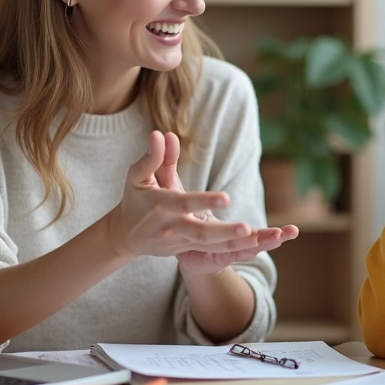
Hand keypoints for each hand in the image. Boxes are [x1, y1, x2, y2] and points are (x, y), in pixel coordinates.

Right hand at [106, 131, 260, 258]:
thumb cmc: (134, 199)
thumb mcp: (137, 176)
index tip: (227, 198)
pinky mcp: (188, 249)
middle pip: (200, 232)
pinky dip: (234, 249)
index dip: (205, 200)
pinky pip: (214, 251)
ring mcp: (181, 241)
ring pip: (210, 245)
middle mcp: (172, 226)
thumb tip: (162, 134)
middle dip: (224, 232)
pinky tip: (256, 246)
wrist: (126, 235)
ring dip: (236, 244)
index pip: (185, 203)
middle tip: (248, 229)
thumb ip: (153, 157)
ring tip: (258, 239)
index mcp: (161, 206)